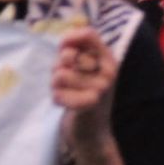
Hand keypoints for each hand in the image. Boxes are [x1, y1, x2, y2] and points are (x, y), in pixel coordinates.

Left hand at [54, 28, 118, 149]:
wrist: (92, 130)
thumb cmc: (82, 94)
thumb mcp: (81, 67)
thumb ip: (74, 47)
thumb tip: (69, 35)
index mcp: (108, 59)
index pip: (88, 34)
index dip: (69, 40)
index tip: (64, 51)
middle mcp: (108, 71)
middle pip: (68, 56)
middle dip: (58, 67)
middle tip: (66, 80)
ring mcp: (101, 88)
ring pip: (60, 75)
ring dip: (55, 85)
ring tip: (65, 92)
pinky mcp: (89, 104)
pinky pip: (59, 94)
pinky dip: (57, 98)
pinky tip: (64, 103)